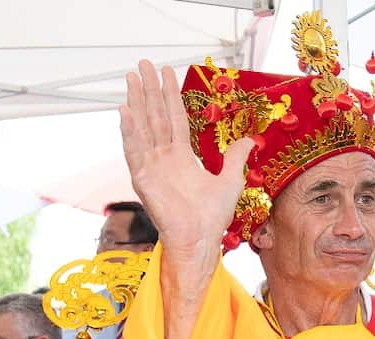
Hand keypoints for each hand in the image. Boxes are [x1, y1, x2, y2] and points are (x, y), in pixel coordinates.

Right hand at [120, 60, 253, 338]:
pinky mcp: (144, 179)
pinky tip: (125, 111)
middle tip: (141, 63)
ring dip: (137, 102)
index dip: (169, 95)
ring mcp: (151, 167)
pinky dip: (130, 131)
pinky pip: (135, 151)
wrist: (200, 240)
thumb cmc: (213, 217)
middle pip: (154, 116)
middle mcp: (163, 158)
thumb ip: (236, 158)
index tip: (164, 71)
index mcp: (181, 156)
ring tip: (131, 78)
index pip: (173, 118)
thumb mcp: (231, 181)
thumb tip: (249, 140)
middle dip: (149, 89)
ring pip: (142, 127)